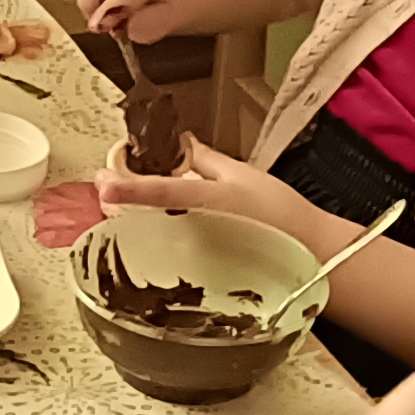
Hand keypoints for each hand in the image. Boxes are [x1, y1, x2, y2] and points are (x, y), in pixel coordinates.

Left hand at [93, 138, 340, 250]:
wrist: (309, 256)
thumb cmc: (281, 214)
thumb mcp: (241, 174)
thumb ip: (204, 159)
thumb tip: (179, 143)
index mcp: (209, 200)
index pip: (162, 192)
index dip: (130, 188)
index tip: (104, 183)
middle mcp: (196, 230)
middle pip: (143, 215)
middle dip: (119, 198)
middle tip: (108, 182)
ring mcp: (194, 254)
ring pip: (147, 234)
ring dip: (129, 215)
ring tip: (122, 199)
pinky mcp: (196, 270)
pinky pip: (161, 250)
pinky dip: (148, 233)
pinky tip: (148, 223)